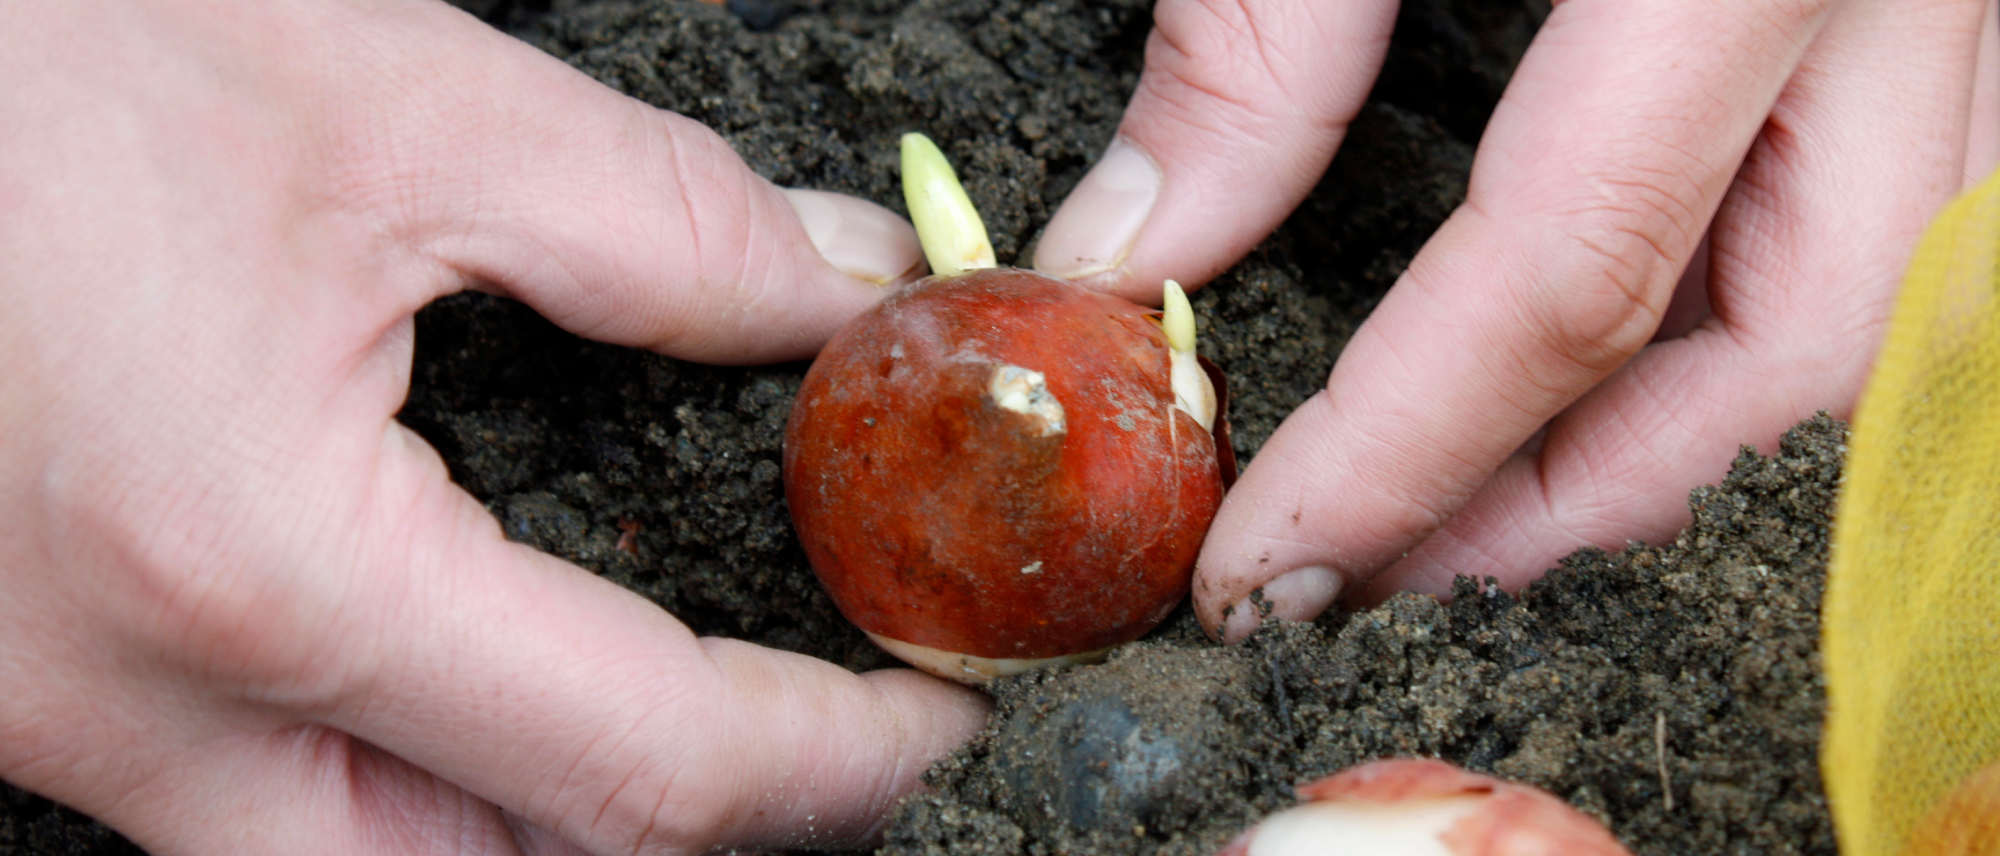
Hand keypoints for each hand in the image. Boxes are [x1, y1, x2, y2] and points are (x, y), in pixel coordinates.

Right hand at [0, 1, 985, 852]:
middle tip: (816, 733)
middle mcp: (128, 704)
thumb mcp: (376, 95)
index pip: (635, 766)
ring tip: (658, 714)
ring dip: (528, 822)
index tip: (926, 699)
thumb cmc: (8, 49)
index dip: (828, 754)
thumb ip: (652, 221)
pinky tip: (454, 675)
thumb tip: (829, 291)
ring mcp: (36, 718)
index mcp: (258, 569)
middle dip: (686, 833)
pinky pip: (227, 799)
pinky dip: (385, 772)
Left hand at [1032, 0, 1999, 638]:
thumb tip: (1151, 251)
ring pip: (1887, 297)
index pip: (1569, 273)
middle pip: (1794, 338)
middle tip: (1396, 565)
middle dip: (1580, 492)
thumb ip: (1262, 30)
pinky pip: (1898, 203)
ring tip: (1498, 497)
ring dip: (1690, 431)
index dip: (1409, 454)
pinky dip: (1753, 311)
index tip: (1272, 562)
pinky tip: (1623, 348)